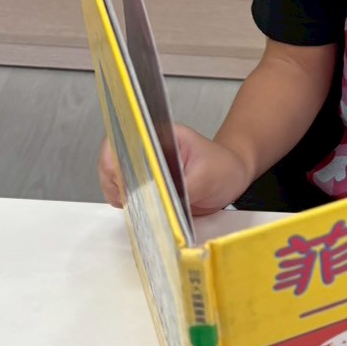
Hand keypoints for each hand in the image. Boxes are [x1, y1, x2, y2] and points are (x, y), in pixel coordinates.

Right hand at [97, 123, 252, 216]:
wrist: (234, 176)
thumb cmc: (224, 167)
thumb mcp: (208, 176)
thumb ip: (184, 189)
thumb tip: (164, 205)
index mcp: (161, 135)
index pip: (124, 139)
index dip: (114, 160)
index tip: (120, 181)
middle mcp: (148, 149)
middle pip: (113, 160)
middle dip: (114, 182)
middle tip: (126, 200)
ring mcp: (147, 167)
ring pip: (117, 179)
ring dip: (120, 195)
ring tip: (133, 207)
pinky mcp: (149, 185)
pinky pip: (129, 193)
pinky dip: (129, 204)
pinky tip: (138, 210)